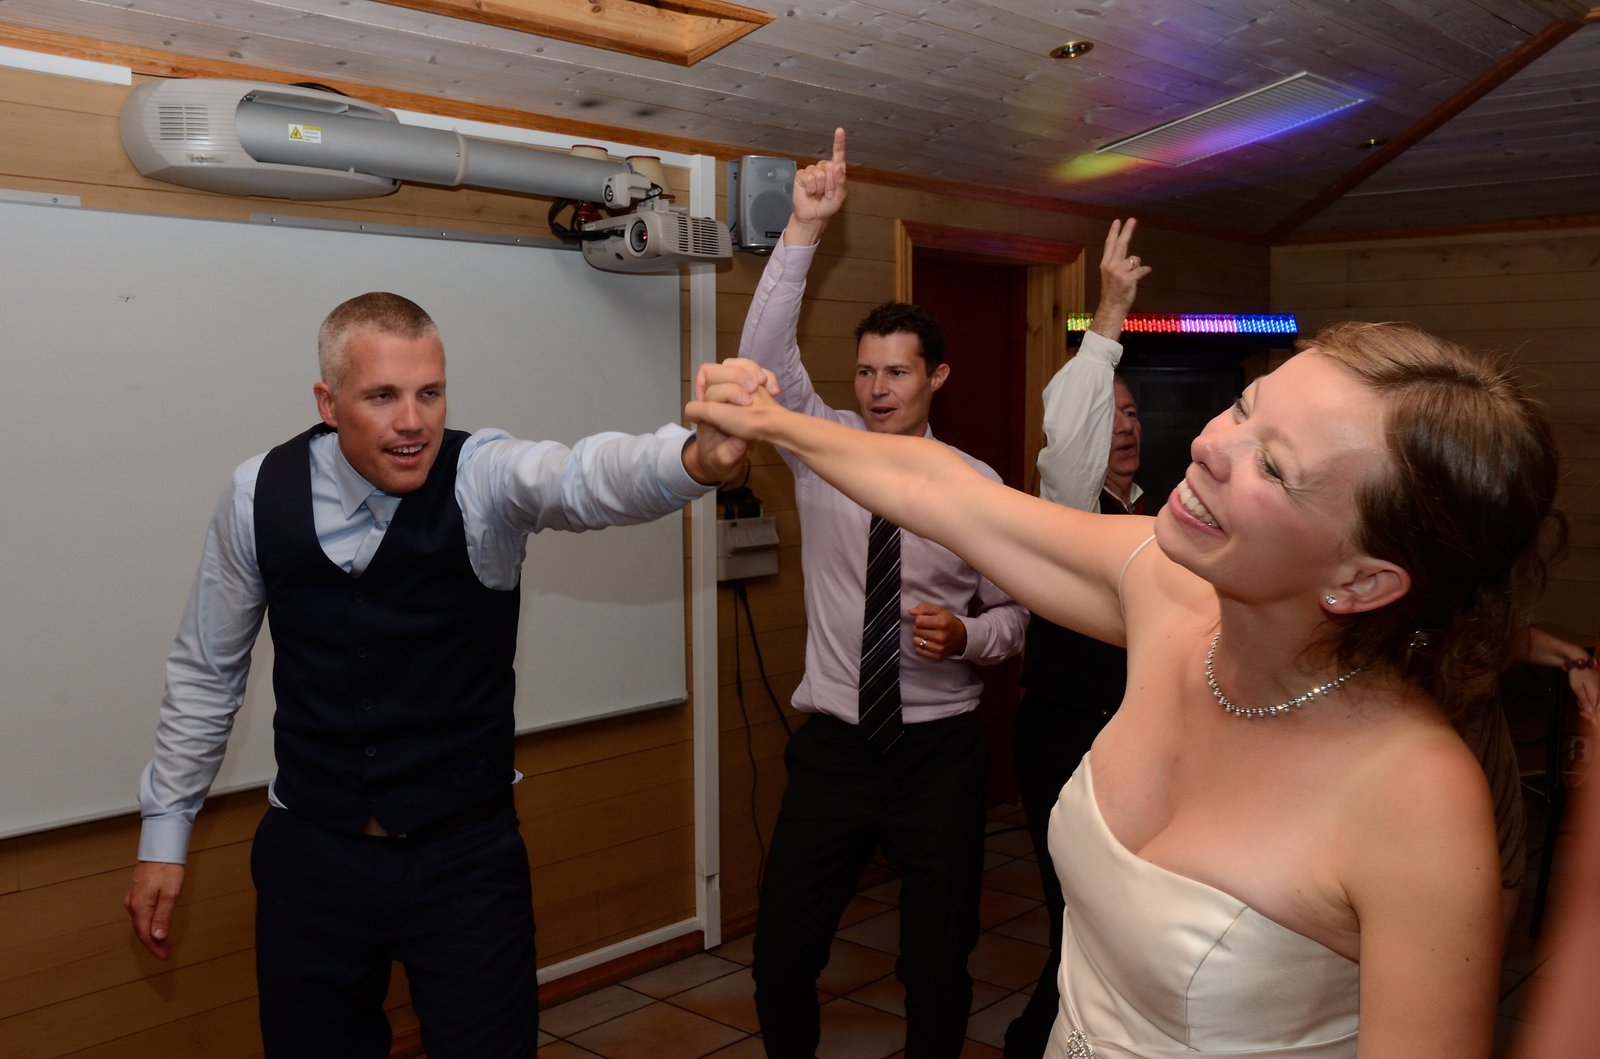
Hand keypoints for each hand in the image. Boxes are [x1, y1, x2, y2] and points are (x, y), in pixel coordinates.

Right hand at [125, 861, 184, 959]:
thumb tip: (157, 937)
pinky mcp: (136, 894)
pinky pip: (140, 915)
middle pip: (141, 931)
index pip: (146, 935)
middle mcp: (132, 905)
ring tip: (164, 943)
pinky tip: (156, 926)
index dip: (155, 948)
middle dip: (154, 944)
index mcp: (140, 906)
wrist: (161, 849)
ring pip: (140, 923)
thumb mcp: (170, 894)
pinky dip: (148, 924)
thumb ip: (163, 916)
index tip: (165, 956)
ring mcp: (132, 899)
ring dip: (151, 935)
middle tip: (166, 952)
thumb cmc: (167, 869)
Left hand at [684, 359, 779, 482]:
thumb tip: (740, 443)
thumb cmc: (718, 458)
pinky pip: (750, 371)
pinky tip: (774, 390)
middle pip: (716, 370)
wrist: (725, 455)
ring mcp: (728, 391)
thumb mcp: (721, 463)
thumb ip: (728, 455)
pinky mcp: (742, 390)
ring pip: (733, 365)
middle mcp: (714, 399)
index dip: (725, 392)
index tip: (746, 403)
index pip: (709, 392)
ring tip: (763, 384)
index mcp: (705, 415)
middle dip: (736, 376)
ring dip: (750, 370)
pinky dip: (763, 375)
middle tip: (754, 389)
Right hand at [785, 127, 846, 245]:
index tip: (839, 130)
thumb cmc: (827, 206)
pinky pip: (809, 177)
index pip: (838, 154)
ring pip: (820, 174)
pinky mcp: (802, 175)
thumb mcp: (839, 197)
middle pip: (830, 167)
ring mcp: (812, 171)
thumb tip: (838, 166)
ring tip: (818, 194)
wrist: (813, 216)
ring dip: (820, 188)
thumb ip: (841, 182)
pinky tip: (810, 192)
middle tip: (826, 194)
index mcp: (835, 171)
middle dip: (830, 184)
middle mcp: (824, 168)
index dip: (839, 142)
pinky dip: (811, 188)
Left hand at [910, 603, 966, 661]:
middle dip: (919, 627)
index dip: (919, 618)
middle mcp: (941, 636)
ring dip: (919, 637)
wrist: (961, 636)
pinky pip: (919, 651)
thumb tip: (910, 611)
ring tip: (927, 635)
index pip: (918, 620)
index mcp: (942, 623)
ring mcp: (939, 648)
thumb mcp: (939, 610)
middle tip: (927, 627)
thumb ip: (924, 608)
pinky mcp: (937, 656)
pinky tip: (927, 642)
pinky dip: (920, 646)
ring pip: (916, 641)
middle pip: (916, 630)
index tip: (925, 619)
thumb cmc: (948, 621)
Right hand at [1091, 218, 1151, 340]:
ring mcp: (1118, 272)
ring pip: (1135, 259)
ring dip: (1137, 265)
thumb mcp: (1111, 275)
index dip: (1114, 232)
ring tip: (1132, 276)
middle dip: (1127, 231)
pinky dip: (1145, 271)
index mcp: (1106, 263)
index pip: (1110, 244)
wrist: (1111, 307)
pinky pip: (1142, 269)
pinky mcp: (1128, 279)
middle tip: (1133, 219)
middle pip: (1121, 244)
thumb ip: (1119, 263)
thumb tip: (1134, 258)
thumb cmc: (1113, 291)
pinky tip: (1145, 273)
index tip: (1118, 221)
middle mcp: (1110, 265)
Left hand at [1569, 658, 1598, 728]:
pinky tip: (1579, 697)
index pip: (1598, 708)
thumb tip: (1591, 712)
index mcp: (1598, 692)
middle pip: (1596, 705)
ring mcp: (1596, 687)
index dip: (1591, 714)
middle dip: (1587, 709)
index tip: (1583, 715)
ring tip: (1578, 702)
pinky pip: (1590, 695)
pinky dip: (1584, 698)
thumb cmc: (1578, 673)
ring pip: (1592, 701)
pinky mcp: (1592, 685)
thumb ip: (1584, 700)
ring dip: (1584, 704)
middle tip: (1580, 711)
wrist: (1576, 659)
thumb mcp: (1578, 688)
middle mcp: (1599, 690)